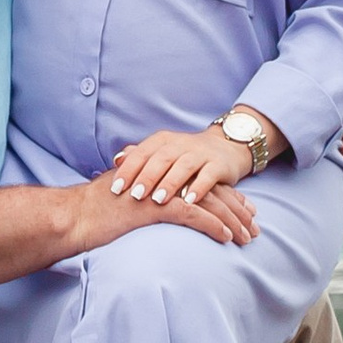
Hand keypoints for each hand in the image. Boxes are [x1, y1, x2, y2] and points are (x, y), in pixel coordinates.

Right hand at [60, 170, 257, 254]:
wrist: (76, 216)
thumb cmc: (96, 213)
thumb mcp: (127, 199)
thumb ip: (145, 196)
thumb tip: (157, 205)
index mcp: (162, 175)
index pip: (203, 183)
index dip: (227, 198)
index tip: (244, 211)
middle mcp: (166, 178)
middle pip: (212, 191)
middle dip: (237, 210)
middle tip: (254, 227)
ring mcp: (162, 190)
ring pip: (208, 203)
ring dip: (231, 221)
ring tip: (247, 238)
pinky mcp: (156, 205)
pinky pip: (194, 214)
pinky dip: (213, 226)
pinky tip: (226, 238)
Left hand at [106, 119, 278, 207]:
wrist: (228, 147)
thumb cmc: (187, 156)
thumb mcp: (164, 152)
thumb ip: (141, 156)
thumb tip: (116, 160)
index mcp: (163, 141)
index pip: (142, 153)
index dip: (128, 170)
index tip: (115, 189)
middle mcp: (181, 144)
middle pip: (161, 158)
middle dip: (147, 177)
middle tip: (135, 196)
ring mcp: (201, 153)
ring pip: (183, 166)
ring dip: (170, 183)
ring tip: (158, 200)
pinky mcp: (219, 164)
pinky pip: (208, 176)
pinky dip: (199, 188)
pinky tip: (189, 201)